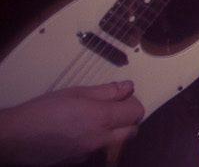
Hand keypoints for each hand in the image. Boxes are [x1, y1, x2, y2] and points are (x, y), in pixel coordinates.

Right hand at [0, 82, 143, 163]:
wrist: (14, 138)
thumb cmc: (39, 113)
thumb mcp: (75, 92)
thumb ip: (106, 91)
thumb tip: (126, 87)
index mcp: (101, 118)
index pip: (136, 111)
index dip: (133, 101)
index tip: (126, 95)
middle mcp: (99, 139)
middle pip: (132, 131)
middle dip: (129, 118)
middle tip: (116, 107)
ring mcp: (89, 153)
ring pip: (116, 144)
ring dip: (115, 132)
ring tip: (96, 120)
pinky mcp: (77, 162)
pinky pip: (96, 152)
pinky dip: (96, 142)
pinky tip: (81, 132)